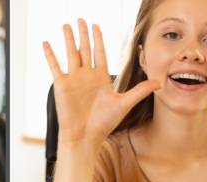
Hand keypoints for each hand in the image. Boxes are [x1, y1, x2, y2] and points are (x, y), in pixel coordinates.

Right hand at [42, 19, 161, 144]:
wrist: (85, 137)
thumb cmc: (103, 124)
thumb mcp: (125, 103)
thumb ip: (140, 90)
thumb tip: (160, 82)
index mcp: (100, 78)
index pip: (99, 53)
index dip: (98, 39)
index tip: (96, 26)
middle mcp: (86, 76)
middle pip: (84, 49)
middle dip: (83, 34)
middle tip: (81, 19)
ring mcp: (73, 79)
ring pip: (70, 53)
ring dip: (68, 39)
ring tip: (66, 25)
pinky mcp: (61, 85)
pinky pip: (55, 66)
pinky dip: (50, 55)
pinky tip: (46, 43)